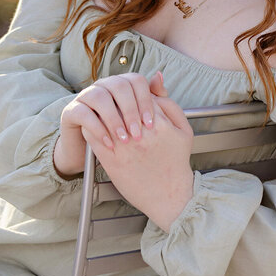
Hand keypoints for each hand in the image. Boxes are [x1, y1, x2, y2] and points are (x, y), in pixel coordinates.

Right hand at [54, 72, 161, 178]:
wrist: (91, 152)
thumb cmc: (120, 134)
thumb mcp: (138, 120)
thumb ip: (153, 100)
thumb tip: (159, 76)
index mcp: (121, 84)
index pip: (136, 80)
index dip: (145, 100)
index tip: (150, 123)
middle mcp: (103, 85)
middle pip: (119, 86)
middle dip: (130, 111)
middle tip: (137, 133)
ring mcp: (85, 96)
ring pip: (100, 97)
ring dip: (114, 119)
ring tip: (123, 139)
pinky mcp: (71, 110)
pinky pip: (83, 113)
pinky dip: (97, 128)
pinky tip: (108, 143)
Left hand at [89, 73, 194, 231]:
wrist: (169, 196)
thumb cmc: (176, 161)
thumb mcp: (183, 129)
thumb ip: (170, 103)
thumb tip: (156, 79)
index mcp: (159, 123)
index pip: (139, 95)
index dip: (133, 95)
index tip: (129, 99)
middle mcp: (141, 133)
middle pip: (120, 104)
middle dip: (115, 101)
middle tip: (111, 101)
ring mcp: (125, 147)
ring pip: (104, 117)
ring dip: (100, 112)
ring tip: (99, 110)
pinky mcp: (112, 161)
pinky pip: (94, 137)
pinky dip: (91, 128)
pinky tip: (94, 126)